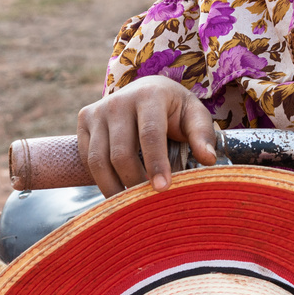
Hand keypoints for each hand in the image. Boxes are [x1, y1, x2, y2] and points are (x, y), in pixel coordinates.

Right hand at [76, 75, 218, 195]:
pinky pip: (87, 159)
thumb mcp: (194, 116)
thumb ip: (202, 135)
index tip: (163, 188)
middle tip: (148, 203)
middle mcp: (119, 100)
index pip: (150, 135)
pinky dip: (101, 179)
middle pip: (121, 153)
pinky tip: (117, 189)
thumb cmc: (174, 109)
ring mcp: (98, 110)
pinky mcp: (85, 119)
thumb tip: (208, 160)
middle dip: (135, 182)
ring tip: (131, 204)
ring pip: (98, 160)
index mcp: (150, 95)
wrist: (146, 90)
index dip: (156, 164)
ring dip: (114, 188)